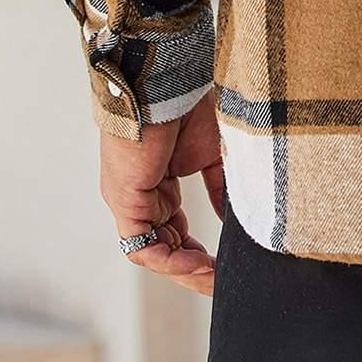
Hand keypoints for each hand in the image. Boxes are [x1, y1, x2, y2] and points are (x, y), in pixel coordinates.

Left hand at [100, 89, 225, 295]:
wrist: (170, 79)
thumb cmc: (190, 104)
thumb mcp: (214, 153)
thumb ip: (222, 188)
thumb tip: (237, 219)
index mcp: (158, 185)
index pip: (175, 232)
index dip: (198, 254)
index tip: (225, 267)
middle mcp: (140, 196)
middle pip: (164, 247)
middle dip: (193, 270)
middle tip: (222, 283)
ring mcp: (129, 199)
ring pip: (152, 252)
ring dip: (183, 270)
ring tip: (214, 278)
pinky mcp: (123, 198)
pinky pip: (140, 245)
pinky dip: (169, 260)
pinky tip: (197, 264)